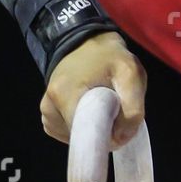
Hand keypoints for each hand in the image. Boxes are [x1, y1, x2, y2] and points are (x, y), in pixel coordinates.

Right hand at [40, 31, 146, 148]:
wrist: (86, 43)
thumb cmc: (108, 57)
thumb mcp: (131, 73)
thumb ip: (133, 108)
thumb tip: (120, 138)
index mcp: (65, 95)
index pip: (85, 137)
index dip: (107, 137)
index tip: (119, 126)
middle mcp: (49, 106)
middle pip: (82, 138)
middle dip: (103, 132)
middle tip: (115, 111)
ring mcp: (47, 112)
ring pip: (77, 138)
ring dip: (94, 129)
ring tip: (102, 104)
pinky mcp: (49, 116)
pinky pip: (70, 133)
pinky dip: (84, 127)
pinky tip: (90, 109)